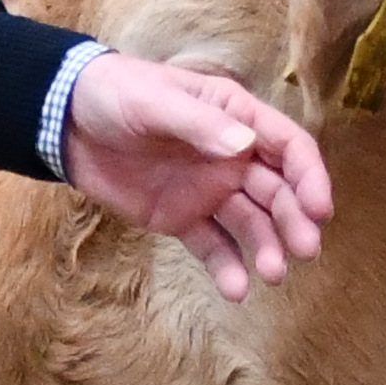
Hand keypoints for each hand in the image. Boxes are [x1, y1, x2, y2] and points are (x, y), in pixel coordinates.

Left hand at [59, 54, 334, 296]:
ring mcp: (209, 190)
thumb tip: (244, 147)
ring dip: (267, 248)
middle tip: (304, 250)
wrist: (66, 122)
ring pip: (251, 223)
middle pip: (277, 191)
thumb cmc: (116, 94)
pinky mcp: (182, 218)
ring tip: (272, 274)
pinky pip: (212, 245)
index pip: (288, 147)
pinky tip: (236, 290)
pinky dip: (226, 267)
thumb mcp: (156, 101)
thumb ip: (199, 125)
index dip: (309, 176)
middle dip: (295, 220)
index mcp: (236, 117)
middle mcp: (233, 156)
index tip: (319, 208)